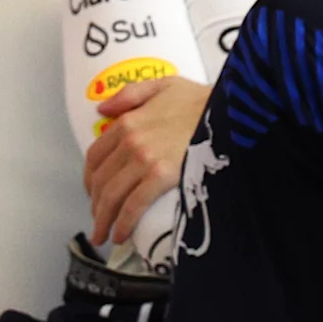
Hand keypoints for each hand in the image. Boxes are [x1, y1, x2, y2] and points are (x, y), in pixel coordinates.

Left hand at [81, 75, 209, 248]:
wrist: (232, 112)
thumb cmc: (203, 99)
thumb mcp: (163, 85)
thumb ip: (129, 95)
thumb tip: (101, 110)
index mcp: (127, 122)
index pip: (95, 156)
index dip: (89, 178)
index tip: (92, 193)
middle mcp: (130, 142)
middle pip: (100, 180)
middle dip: (95, 205)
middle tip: (98, 221)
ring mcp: (145, 160)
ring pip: (112, 196)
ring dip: (104, 220)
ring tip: (104, 236)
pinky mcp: (162, 176)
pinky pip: (134, 205)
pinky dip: (124, 223)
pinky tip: (121, 235)